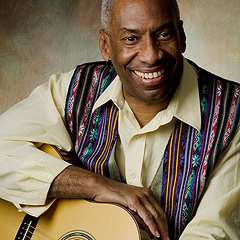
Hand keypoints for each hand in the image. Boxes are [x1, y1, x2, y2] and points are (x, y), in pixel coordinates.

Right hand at [49, 166, 168, 238]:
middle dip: (165, 228)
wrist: (103, 187)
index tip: (166, 234)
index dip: (165, 224)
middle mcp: (146, 193)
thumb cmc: (115, 196)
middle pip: (160, 213)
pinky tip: (155, 233)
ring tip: (163, 238)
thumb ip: (141, 218)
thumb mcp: (131, 207)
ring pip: (155, 215)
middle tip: (168, 239)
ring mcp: (140, 196)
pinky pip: (145, 215)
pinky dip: (152, 225)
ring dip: (161, 229)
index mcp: (147, 193)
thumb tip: (151, 232)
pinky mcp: (134, 199)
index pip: (160, 211)